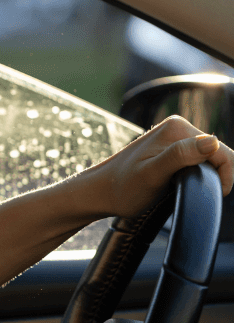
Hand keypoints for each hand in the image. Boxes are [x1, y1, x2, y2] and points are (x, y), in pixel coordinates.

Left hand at [90, 116, 232, 217]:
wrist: (102, 193)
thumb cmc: (123, 187)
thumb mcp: (153, 174)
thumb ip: (180, 156)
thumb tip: (211, 142)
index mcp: (177, 128)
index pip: (221, 150)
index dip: (225, 175)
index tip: (215, 194)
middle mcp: (178, 127)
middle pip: (217, 153)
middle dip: (214, 175)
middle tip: (191, 192)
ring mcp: (175, 138)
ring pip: (209, 158)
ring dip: (206, 175)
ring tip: (185, 189)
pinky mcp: (173, 149)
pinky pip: (198, 161)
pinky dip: (197, 175)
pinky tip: (182, 184)